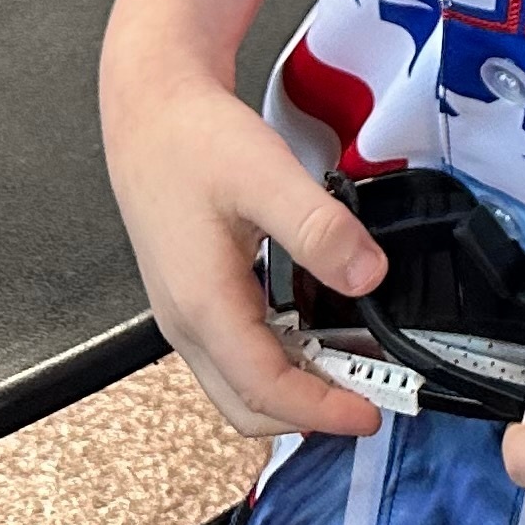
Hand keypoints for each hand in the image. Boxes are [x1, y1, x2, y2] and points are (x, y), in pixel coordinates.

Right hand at [97, 67, 387, 441]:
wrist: (150, 110)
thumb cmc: (196, 141)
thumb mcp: (267, 177)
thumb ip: (319, 229)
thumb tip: (369, 278)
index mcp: (202, 305)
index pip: (264, 389)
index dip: (322, 410)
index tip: (372, 415)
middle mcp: (187, 323)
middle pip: (247, 404)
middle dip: (310, 413)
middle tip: (374, 398)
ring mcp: (186, 314)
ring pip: (240, 382)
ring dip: (298, 387)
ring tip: (359, 368)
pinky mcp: (194, 297)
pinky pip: (237, 351)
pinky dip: (281, 359)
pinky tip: (321, 330)